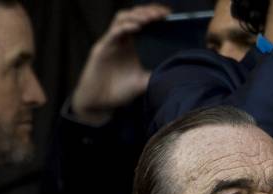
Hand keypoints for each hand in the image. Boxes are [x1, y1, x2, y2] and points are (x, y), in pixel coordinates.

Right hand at [70, 4, 170, 125]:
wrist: (99, 103)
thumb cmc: (118, 93)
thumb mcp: (141, 83)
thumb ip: (154, 76)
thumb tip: (173, 73)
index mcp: (130, 45)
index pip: (141, 21)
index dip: (153, 14)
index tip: (168, 14)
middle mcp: (119, 40)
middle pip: (132, 15)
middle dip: (147, 11)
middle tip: (161, 13)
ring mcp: (110, 43)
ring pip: (121, 18)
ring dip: (137, 15)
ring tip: (151, 18)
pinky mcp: (101, 49)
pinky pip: (113, 32)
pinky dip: (126, 27)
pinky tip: (138, 27)